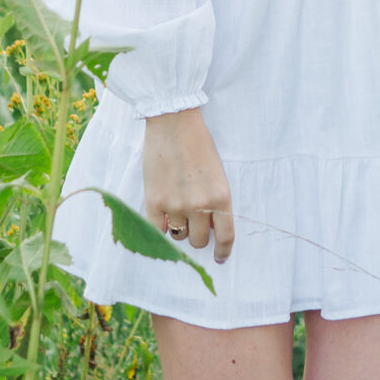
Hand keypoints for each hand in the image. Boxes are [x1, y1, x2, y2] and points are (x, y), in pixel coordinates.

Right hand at [141, 108, 234, 263]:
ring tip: (178, 210)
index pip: (226, 237)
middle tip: (195, 223)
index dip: (223, 251)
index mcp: (221, 196)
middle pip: (199, 241)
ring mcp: (176, 205)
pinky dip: (162, 227)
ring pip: (179, 236)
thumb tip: (210, 228)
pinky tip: (164, 216)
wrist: (173, 122)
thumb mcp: (217, 173)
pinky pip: (158, 230)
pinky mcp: (154, 201)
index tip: (220, 257)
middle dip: (198, 235)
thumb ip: (215, 200)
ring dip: (180, 228)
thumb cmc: (198, 143)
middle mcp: (200, 205)